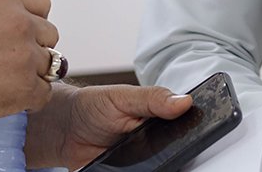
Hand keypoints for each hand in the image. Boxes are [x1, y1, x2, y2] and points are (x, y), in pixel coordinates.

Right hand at [0, 0, 59, 157]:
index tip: (19, 36)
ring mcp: (26, 56)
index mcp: (6, 1)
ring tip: (5, 83)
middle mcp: (21, 23)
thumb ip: (2, 18)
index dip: (34, 21)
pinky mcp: (25, 88)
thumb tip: (26, 28)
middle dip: (35, 49)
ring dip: (33, 75)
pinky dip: (30, 100)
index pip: (43, 4)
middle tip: (8, 64)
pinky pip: (44, 94)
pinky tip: (8, 100)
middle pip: (50, 36)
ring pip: (50, 66)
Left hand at [25, 83, 192, 169]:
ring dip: (157, 166)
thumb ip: (152, 99)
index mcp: (160, 119)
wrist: (64, 129)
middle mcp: (154, 143)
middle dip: (173, 155)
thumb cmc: (93, 106)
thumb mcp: (122, 96)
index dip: (192, 134)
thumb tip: (185, 101)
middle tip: (151, 147)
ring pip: (159, 168)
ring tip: (136, 158)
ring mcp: (141, 162)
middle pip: (175, 155)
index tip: (197, 135)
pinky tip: (127, 170)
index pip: (185, 129)